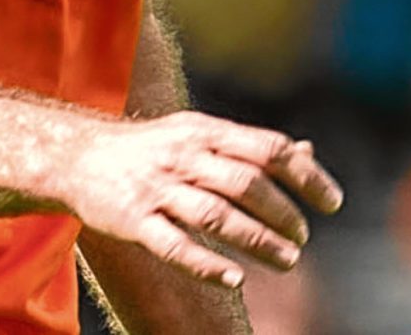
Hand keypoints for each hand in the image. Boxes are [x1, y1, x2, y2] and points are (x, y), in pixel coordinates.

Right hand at [62, 112, 343, 288]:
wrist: (77, 157)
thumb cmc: (151, 148)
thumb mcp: (198, 134)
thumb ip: (249, 146)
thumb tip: (306, 153)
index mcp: (205, 131)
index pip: (267, 148)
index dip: (306, 176)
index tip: (333, 203)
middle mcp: (183, 156)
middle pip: (246, 183)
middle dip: (284, 213)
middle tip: (304, 237)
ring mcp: (157, 189)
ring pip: (215, 215)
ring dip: (258, 240)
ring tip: (288, 260)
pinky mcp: (133, 221)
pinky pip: (174, 245)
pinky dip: (206, 263)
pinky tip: (235, 279)